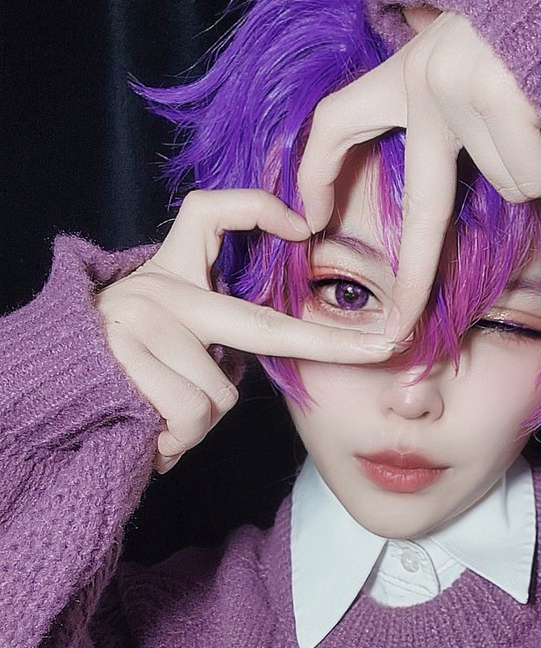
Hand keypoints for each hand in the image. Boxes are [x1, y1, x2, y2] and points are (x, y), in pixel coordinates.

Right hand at [93, 189, 398, 472]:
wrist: (47, 400)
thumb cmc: (119, 375)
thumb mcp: (166, 340)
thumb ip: (214, 338)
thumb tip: (275, 356)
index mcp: (169, 275)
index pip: (210, 215)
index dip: (257, 209)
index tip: (303, 225)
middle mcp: (155, 289)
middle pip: (260, 325)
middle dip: (333, 344)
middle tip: (386, 348)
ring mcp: (139, 321)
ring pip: (219, 395)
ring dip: (195, 423)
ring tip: (158, 416)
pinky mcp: (124, 357)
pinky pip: (189, 414)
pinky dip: (174, 437)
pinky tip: (147, 428)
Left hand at [297, 9, 540, 338]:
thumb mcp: (492, 60)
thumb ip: (482, 113)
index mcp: (411, 72)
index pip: (338, 121)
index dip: (315, 171)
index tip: (307, 219)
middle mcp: (428, 81)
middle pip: (422, 206)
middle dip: (414, 278)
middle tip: (396, 328)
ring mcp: (461, 92)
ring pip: (517, 185)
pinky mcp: (497, 97)